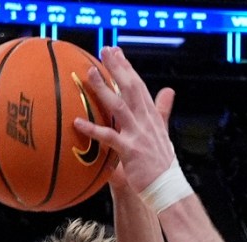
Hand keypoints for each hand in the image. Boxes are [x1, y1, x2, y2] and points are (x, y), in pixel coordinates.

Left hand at [77, 47, 177, 193]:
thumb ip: (163, 110)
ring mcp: (138, 135)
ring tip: (90, 73)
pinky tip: (78, 122)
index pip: (139, 86)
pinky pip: (109, 137)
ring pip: (119, 106)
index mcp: (152, 117)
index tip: (116, 52)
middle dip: (118, 67)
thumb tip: (169, 91)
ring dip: (104, 88)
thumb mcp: (164, 132)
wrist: (168, 187)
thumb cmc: (163, 163)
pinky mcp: (130, 150)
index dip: (127, 68)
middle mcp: (145, 121)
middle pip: (131, 88)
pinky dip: (93, 129)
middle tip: (105, 50)